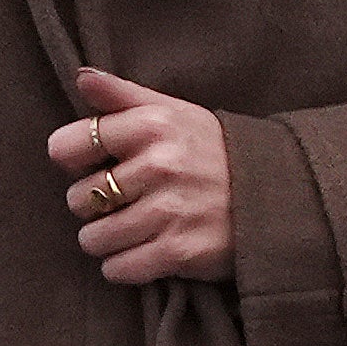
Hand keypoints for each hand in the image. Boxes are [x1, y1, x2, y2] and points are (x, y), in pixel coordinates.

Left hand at [47, 66, 231, 285]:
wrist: (278, 194)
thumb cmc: (213, 151)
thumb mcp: (173, 111)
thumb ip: (122, 94)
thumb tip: (80, 76)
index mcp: (152, 125)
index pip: (68, 146)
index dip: (73, 159)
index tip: (93, 164)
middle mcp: (159, 166)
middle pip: (78, 199)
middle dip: (93, 204)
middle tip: (122, 201)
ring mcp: (169, 211)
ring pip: (93, 239)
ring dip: (106, 239)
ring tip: (132, 228)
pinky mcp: (179, 252)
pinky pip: (119, 269)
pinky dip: (124, 266)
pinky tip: (143, 251)